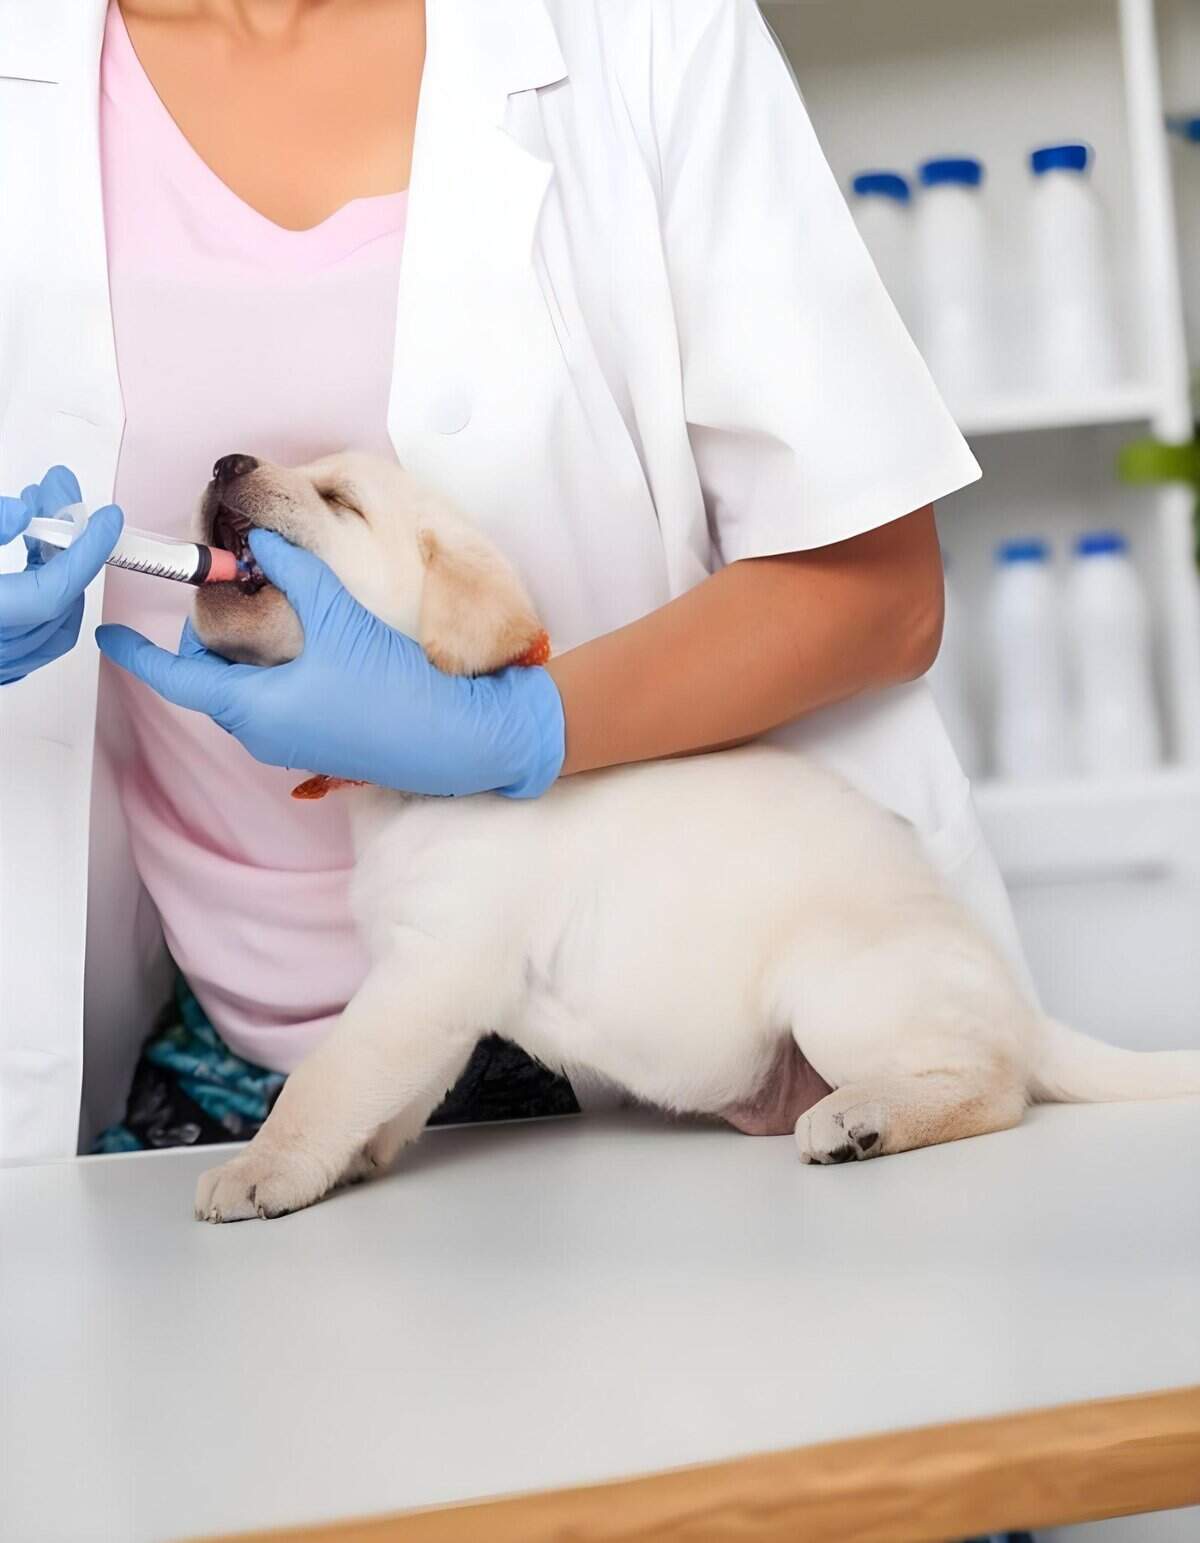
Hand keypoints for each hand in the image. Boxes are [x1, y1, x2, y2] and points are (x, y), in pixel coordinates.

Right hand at [0, 466, 122, 685]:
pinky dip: (45, 599)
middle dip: (68, 547)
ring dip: (58, 571)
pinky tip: (32, 562)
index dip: (86, 551)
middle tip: (59, 499)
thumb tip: (21, 513)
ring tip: (39, 524)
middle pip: (58, 602)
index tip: (107, 519)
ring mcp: (0, 664)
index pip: (55, 588)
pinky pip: (38, 637)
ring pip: (54, 623)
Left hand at [95, 528, 564, 798]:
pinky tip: (311, 647)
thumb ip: (295, 571)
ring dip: (243, 656)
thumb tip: (265, 538)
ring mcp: (288, 746)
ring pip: (240, 693)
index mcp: (252, 707)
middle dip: (206, 639)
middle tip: (231, 593)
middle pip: (207, 682)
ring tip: (276, 613)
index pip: (175, 677)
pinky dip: (270, 674)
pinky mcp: (315, 747)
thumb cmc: (393, 690)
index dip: (137, 653)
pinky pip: (271, 706)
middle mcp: (260, 734)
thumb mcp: (340, 619)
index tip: (107, 637)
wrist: (454, 743)